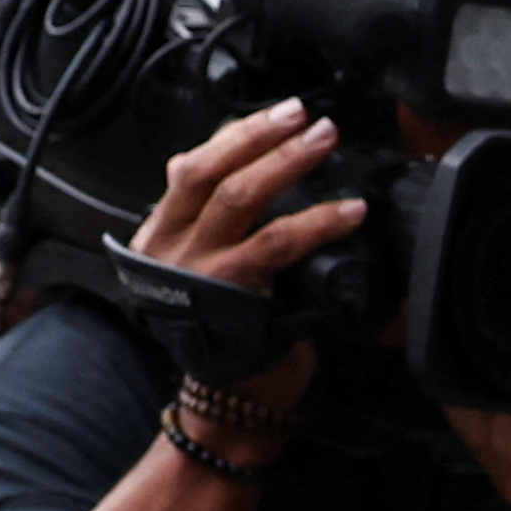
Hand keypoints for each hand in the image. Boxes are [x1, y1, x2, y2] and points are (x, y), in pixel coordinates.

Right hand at [128, 99, 360, 410]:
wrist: (230, 396)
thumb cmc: (227, 328)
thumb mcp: (204, 265)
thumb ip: (211, 219)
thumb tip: (238, 163)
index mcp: (159, 233)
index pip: (190, 167)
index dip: (235, 136)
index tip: (278, 114)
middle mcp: (170, 245)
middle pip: (208, 170)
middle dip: (259, 135)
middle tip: (305, 115)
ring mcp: (199, 267)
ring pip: (240, 196)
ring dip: (287, 162)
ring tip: (324, 140)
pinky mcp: (233, 290)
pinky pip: (277, 242)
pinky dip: (318, 222)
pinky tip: (350, 212)